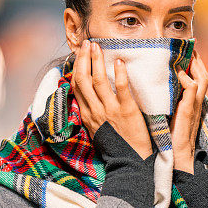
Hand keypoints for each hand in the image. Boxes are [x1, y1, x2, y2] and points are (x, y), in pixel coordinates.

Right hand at [71, 39, 152, 158]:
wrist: (129, 164)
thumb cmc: (117, 149)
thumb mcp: (98, 132)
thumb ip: (94, 115)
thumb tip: (91, 101)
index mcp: (88, 116)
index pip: (77, 87)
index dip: (77, 68)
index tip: (80, 55)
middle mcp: (95, 111)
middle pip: (84, 80)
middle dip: (84, 59)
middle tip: (88, 43)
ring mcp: (110, 111)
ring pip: (98, 80)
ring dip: (97, 60)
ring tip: (98, 46)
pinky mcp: (127, 111)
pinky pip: (121, 88)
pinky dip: (119, 73)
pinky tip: (119, 61)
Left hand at [170, 49, 207, 172]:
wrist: (176, 157)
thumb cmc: (170, 139)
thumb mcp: (169, 117)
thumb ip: (167, 103)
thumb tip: (154, 91)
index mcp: (191, 104)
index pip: (197, 79)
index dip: (194, 65)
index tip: (186, 52)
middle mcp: (195, 103)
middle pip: (204, 75)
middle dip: (197, 60)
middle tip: (189, 47)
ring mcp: (193, 107)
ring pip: (202, 79)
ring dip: (195, 65)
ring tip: (186, 54)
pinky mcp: (188, 112)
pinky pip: (192, 90)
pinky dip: (186, 80)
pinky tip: (178, 73)